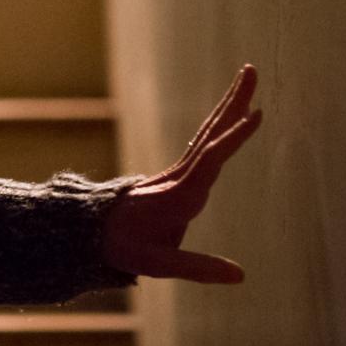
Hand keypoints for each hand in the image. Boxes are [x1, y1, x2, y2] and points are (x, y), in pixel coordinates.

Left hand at [101, 64, 263, 282]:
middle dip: (232, 102)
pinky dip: (221, 126)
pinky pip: (204, 144)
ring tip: (246, 80)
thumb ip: (197, 268)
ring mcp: (178, 174)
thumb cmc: (123, 247)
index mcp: (179, 196)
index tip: (255, 115)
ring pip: (207, 134)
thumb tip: (240, 275)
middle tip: (250, 70)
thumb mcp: (157, 263)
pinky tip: (232, 116)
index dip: (232, 139)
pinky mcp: (178, 176)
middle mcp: (180, 178)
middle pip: (210, 134)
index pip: (209, 160)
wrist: (90, 231)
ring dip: (229, 107)